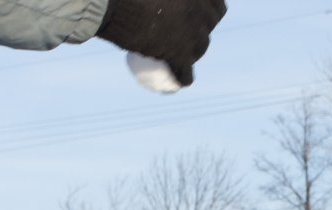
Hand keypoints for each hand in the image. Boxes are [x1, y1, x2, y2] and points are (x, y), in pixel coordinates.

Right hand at [97, 0, 226, 85]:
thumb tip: (169, 2)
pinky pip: (186, 74)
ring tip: (179, 51)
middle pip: (208, 28)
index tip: (200, 14)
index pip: (218, 8)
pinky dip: (181, 78)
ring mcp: (192, 35)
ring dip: (192, 51)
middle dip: (200, 31)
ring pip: (200, 49)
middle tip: (183, 31)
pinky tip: (179, 80)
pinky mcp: (180, 55)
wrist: (113, 5)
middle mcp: (199, 12)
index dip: (210, 12)